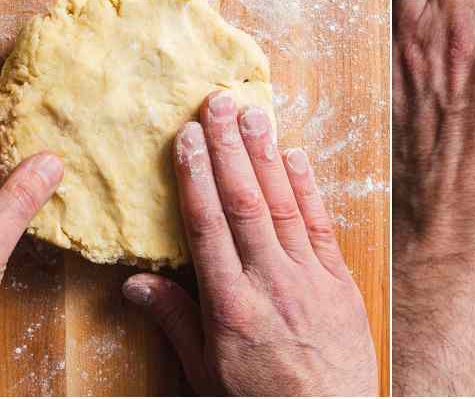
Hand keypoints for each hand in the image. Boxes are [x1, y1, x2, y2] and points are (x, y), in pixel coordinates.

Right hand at [121, 92, 377, 395]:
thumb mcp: (204, 373)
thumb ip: (174, 321)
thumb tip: (135, 281)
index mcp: (230, 307)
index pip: (208, 228)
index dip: (196, 178)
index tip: (187, 137)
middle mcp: (270, 283)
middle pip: (246, 204)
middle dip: (229, 150)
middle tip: (218, 103)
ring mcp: (309, 278)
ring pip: (284, 205)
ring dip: (266, 155)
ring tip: (253, 113)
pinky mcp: (339, 279)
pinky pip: (319, 224)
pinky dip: (307, 187)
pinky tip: (295, 155)